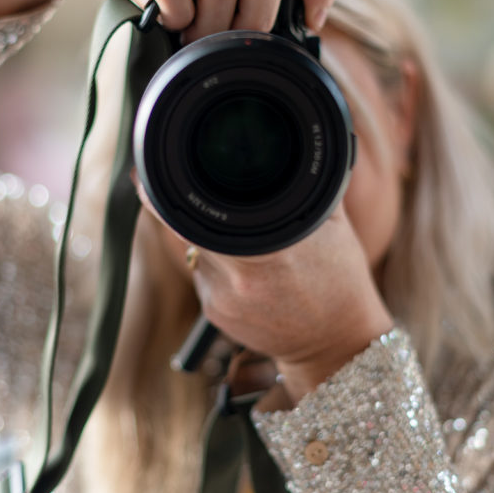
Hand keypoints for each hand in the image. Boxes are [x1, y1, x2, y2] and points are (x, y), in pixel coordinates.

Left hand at [137, 186, 393, 402]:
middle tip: (210, 202)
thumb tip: (297, 150)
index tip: (154, 175)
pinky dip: (217, 268)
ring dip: (211, 242)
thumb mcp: (332, 224)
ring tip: (251, 251)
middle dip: (196, 211)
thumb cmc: (338, 277)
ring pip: (196, 251)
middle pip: (191, 227)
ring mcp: (223, 297)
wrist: (335, 342)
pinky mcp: (214, 313)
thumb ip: (306, 184)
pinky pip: (204, 276)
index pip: (201, 210)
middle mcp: (240, 273)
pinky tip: (249, 276)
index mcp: (270, 247)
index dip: (174, 192)